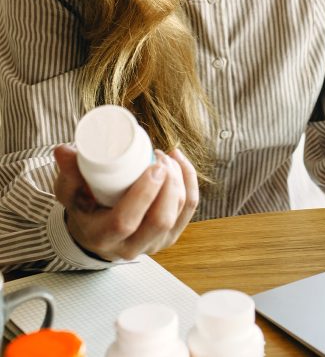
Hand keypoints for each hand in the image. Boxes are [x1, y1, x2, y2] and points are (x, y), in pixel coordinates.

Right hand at [53, 144, 198, 261]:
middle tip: (160, 159)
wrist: (96, 230)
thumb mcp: (69, 192)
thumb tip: (64, 151)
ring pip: (179, 211)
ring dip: (179, 179)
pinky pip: (189, 206)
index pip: (125, 222)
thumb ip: (69, 173)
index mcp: (103, 237)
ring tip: (166, 157)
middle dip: (169, 185)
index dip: (143, 194)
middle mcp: (131, 246)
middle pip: (160, 220)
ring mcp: (154, 243)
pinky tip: (179, 162)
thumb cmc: (83, 208)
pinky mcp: (171, 234)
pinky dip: (189, 181)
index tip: (153, 166)